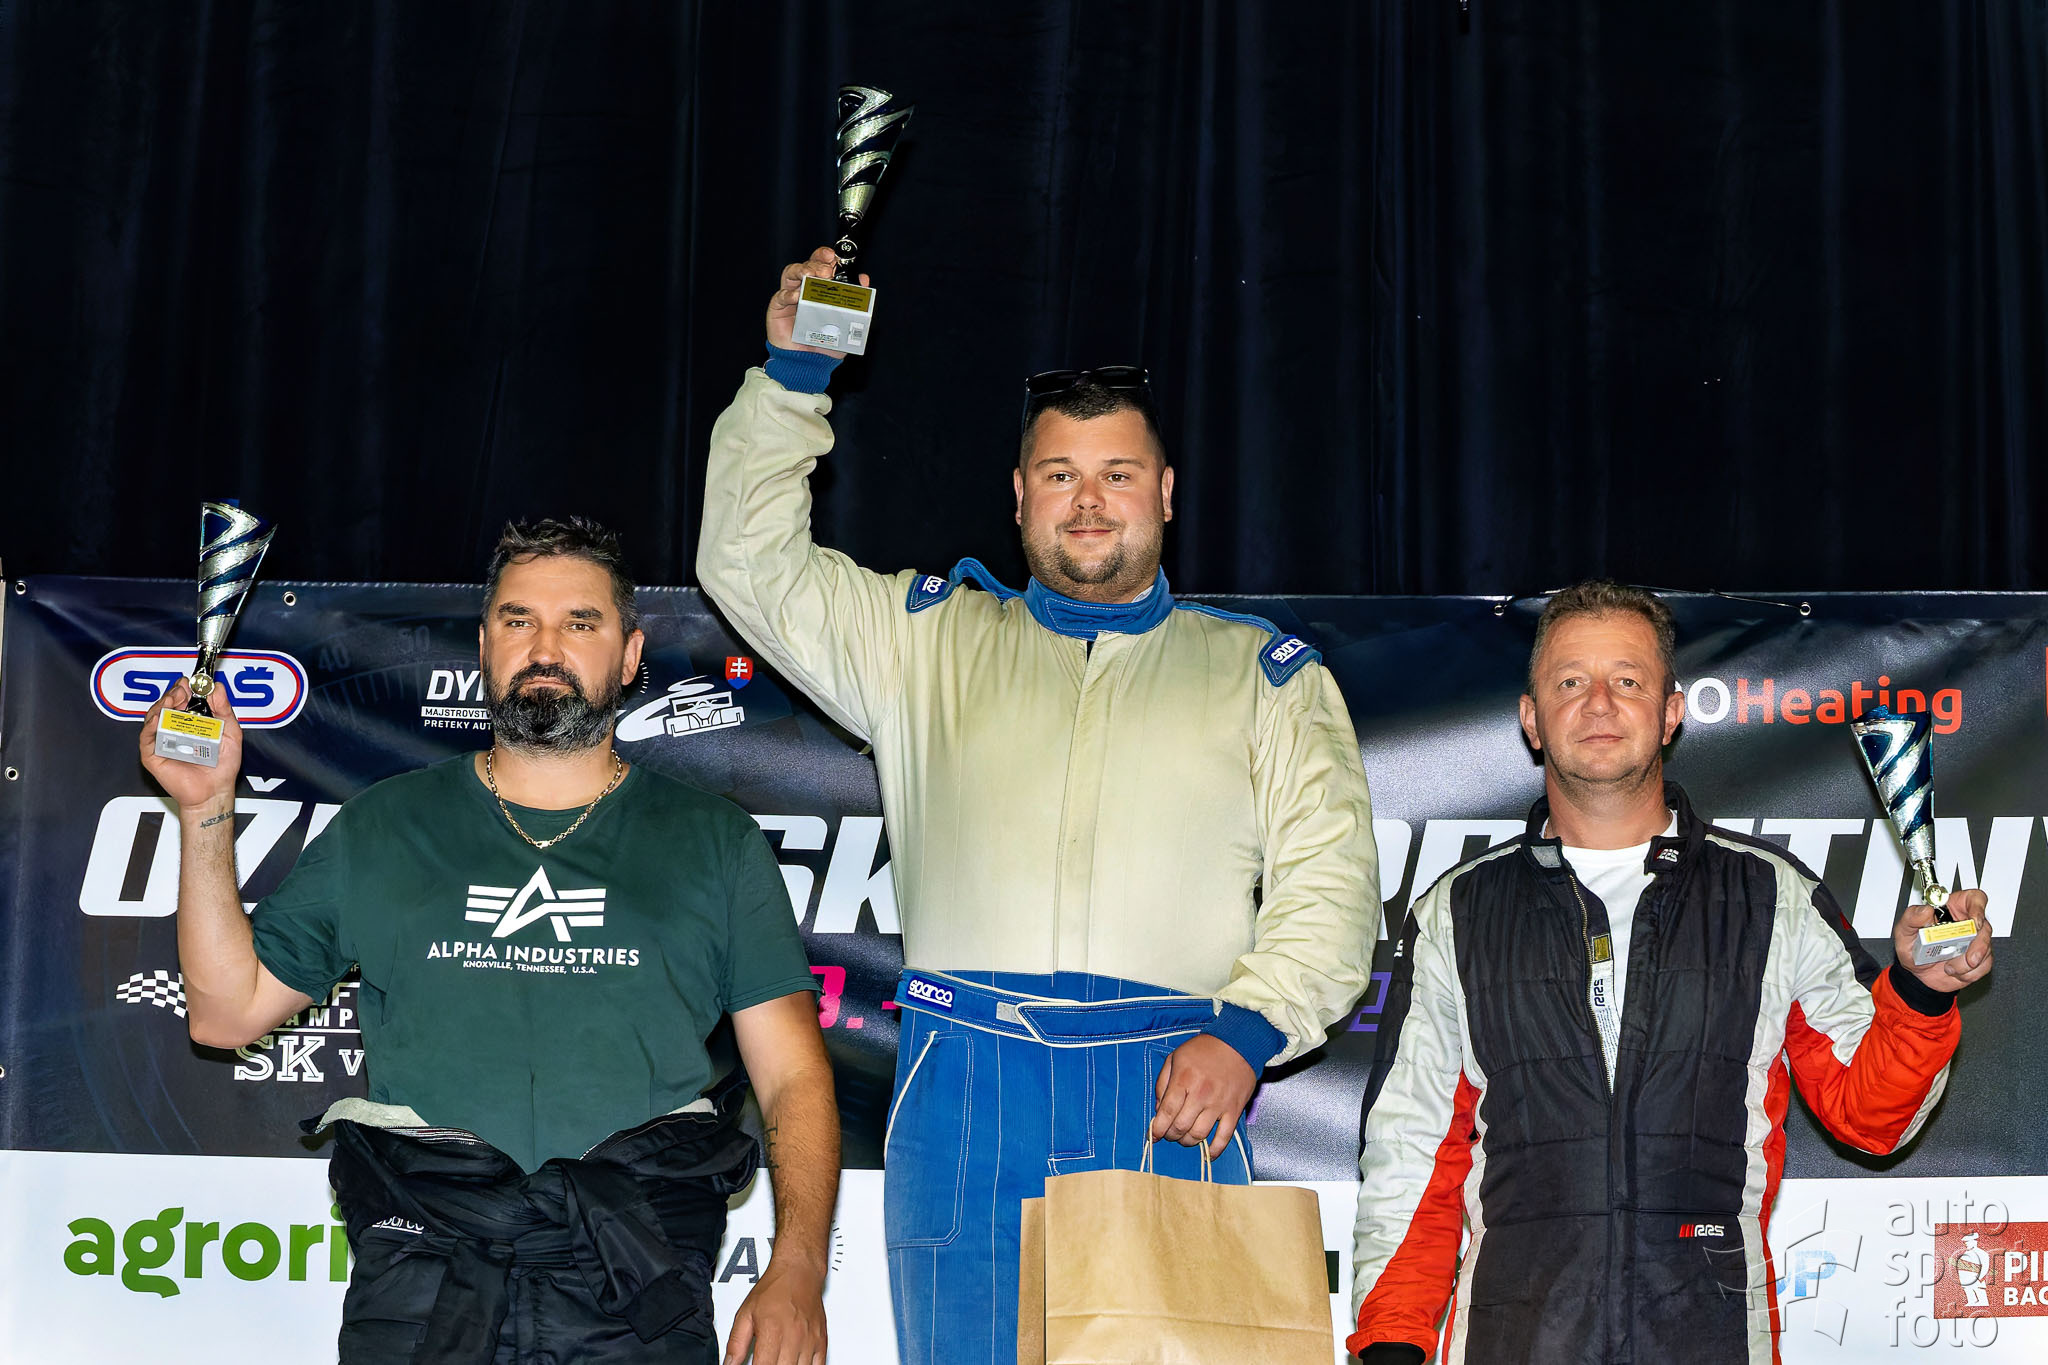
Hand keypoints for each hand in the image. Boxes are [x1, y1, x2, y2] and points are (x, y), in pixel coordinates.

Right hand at [139, 679, 241, 812]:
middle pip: (166, 705)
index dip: (185, 689)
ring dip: (162, 705)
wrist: (215, 791)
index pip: (183, 700)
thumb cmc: (222, 766)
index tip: (192, 681)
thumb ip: (224, 710)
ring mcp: (162, 741)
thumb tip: (217, 687)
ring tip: (174, 698)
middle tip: (183, 688)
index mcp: (191, 724)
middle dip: (173, 693)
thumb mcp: (231, 733)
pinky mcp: (152, 755)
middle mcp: (175, 730)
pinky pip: (147, 737)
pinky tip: (160, 717)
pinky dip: (151, 725)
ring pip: (153, 717)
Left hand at [723, 1259, 826, 1364]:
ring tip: (779, 1360)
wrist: (799, 1271)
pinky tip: (796, 1363)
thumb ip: (735, 1344)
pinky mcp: (821, 1341)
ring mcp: (809, 1341)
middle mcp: (793, 1338)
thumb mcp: (746, 1314)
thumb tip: (729, 1364)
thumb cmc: (774, 1288)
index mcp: (772, 1332)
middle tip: (766, 1361)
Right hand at [766, 246, 868, 354]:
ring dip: (802, 270)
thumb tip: (863, 279)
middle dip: (816, 263)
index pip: (821, 264)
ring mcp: (789, 297)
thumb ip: (856, 302)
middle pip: (807, 265)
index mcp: (821, 288)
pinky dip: (789, 293)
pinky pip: (780, 296)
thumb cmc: (827, 344)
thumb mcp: (847, 323)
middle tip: (826, 270)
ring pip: (791, 273)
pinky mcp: (777, 309)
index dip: (825, 257)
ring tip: (812, 275)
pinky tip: (797, 297)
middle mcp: (804, 289)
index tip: (833, 257)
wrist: (810, 365)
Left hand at [1151, 1034, 1256, 1160]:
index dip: (1157, 1128)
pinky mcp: (1234, 1110)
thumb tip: (1159, 1109)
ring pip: (1199, 1135)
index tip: (1153, 1135)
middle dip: (1171, 1136)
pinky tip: (1208, 1152)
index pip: (1167, 1112)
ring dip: (1188, 1142)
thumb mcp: (1175, 1058)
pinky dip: (1216, 1149)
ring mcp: (1219, 1104)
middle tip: (1170, 1134)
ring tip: (1185, 1138)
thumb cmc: (1204, 1049)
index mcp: (1184, 1080)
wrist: (1238, 1043)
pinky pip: (1225, 1137)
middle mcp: (1201, 1094)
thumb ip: (1163, 1083)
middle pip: (1181, 1126)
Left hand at [1895, 890, 1992, 992]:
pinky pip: (1984, 965)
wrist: (1917, 975)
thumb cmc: (1912, 949)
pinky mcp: (1979, 959)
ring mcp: (1974, 942)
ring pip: (1986, 948)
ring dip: (1967, 962)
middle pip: (1985, 927)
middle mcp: (1966, 925)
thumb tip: (1925, 910)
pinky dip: (1969, 973)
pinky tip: (1955, 971)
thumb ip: (1911, 918)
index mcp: (1950, 910)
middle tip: (1967, 957)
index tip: (1974, 920)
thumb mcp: (1903, 931)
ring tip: (1950, 967)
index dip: (1978, 906)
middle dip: (1978, 945)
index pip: (1973, 898)